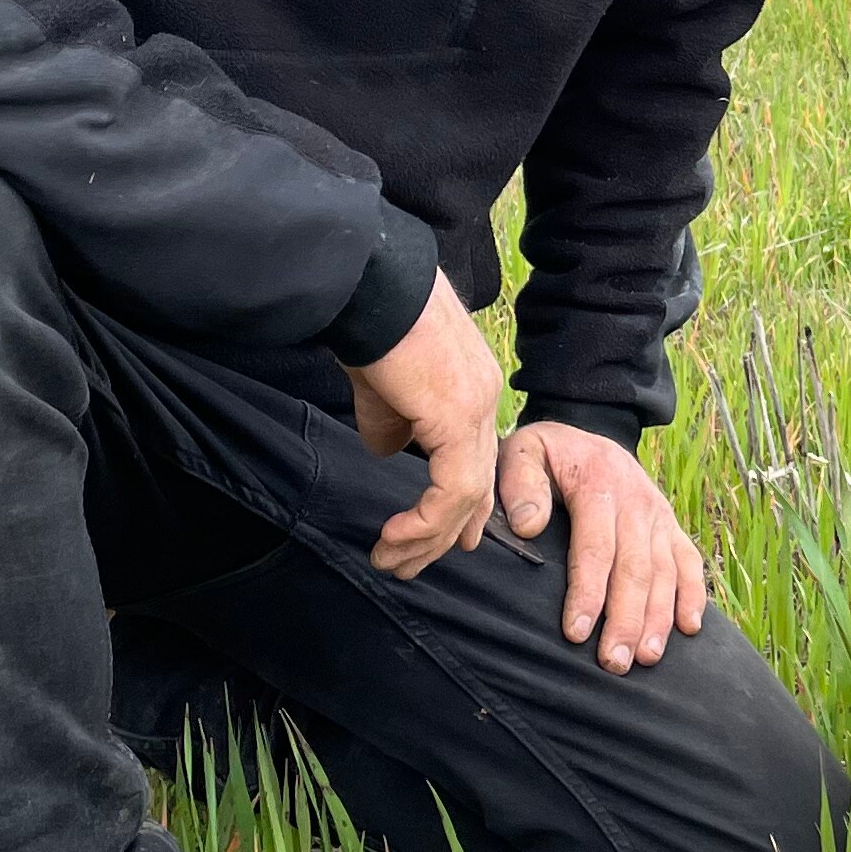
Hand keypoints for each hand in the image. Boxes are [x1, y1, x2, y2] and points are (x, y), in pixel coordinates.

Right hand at [343, 273, 501, 577]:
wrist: (367, 285)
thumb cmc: (368, 321)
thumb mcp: (381, 385)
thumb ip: (391, 421)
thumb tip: (390, 451)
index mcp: (472, 386)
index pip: (476, 457)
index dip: (462, 505)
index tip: (443, 538)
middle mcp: (484, 398)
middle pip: (476, 483)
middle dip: (444, 533)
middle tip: (412, 565)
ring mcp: (474, 407)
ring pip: (466, 495)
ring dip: (427, 537)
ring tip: (393, 561)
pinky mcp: (456, 417)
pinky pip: (451, 490)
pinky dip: (425, 521)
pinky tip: (396, 536)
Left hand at [497, 423, 708, 670]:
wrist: (587, 439)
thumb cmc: (548, 456)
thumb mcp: (523, 452)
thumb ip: (520, 483)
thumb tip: (529, 526)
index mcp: (599, 482)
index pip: (596, 546)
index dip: (588, 591)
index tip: (575, 632)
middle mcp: (637, 500)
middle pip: (635, 567)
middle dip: (626, 619)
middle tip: (613, 662)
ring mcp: (660, 514)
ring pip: (664, 572)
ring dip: (658, 618)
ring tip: (646, 657)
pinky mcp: (671, 527)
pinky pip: (689, 562)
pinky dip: (693, 594)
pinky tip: (689, 628)